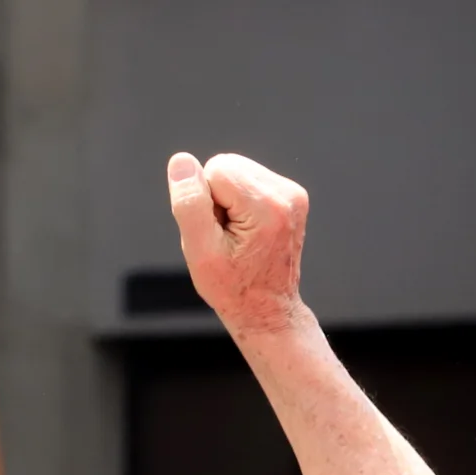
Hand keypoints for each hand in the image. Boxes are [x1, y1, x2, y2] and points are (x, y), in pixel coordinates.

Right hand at [166, 152, 310, 339]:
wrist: (267, 310)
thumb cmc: (234, 289)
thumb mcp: (200, 253)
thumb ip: (189, 205)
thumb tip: (182, 162)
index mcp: (268, 208)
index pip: (215, 169)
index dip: (204, 201)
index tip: (217, 233)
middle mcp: (287, 195)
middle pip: (227, 165)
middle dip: (216, 198)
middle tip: (225, 236)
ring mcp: (294, 195)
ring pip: (237, 171)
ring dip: (227, 200)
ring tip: (236, 236)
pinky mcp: (292, 196)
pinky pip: (250, 180)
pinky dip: (241, 202)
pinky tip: (247, 231)